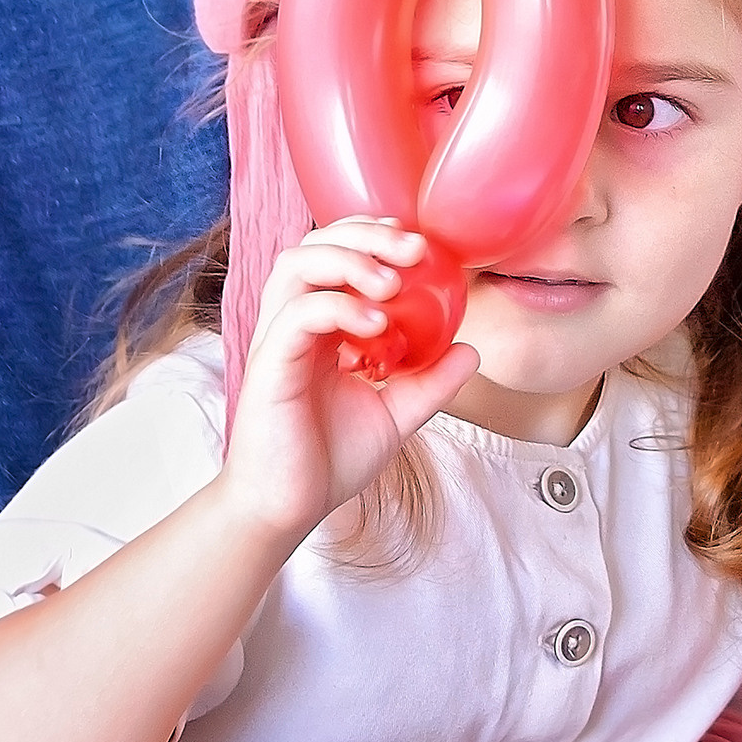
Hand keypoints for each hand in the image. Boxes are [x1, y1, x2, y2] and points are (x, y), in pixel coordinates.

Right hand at [215, 217, 478, 541]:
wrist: (288, 509)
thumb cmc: (329, 460)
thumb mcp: (396, 415)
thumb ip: (430, 382)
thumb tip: (470, 351)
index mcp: (318, 326)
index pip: (335, 254)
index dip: (373, 235)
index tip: (422, 245)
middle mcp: (292, 323)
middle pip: (314, 245)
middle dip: (366, 233)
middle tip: (415, 249)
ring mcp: (276, 341)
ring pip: (296, 266)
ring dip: (349, 260)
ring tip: (393, 283)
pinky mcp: (270, 366)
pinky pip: (297, 315)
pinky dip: (338, 306)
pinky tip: (377, 324)